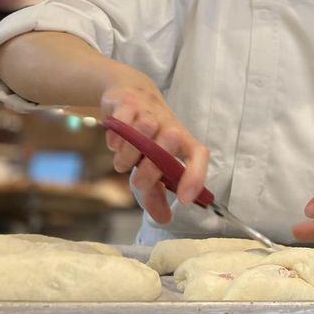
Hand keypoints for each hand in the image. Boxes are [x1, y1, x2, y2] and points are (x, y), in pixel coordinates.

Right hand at [100, 65, 208, 223]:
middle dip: (152, 167)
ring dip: (129, 153)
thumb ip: (157, 192)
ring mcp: (150, 111)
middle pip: (171, 140)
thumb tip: (165, 220)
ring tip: (122, 163)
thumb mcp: (152, 165)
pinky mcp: (128, 102)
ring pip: (143, 130)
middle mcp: (170, 125)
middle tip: (138, 183)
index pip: (199, 154)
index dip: (196, 176)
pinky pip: (122, 120)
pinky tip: (113, 144)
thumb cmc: (146, 137)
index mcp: (183, 141)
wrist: (130, 94)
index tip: (184, 199)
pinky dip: (115, 137)